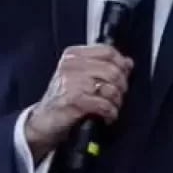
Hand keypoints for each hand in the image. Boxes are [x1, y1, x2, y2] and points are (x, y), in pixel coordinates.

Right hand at [24, 44, 132, 160]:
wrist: (43, 121)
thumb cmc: (64, 97)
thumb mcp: (82, 76)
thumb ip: (104, 66)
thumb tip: (129, 62)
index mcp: (74, 55)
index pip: (108, 51)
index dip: (121, 64)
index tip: (125, 74)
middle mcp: (71, 65)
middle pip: (113, 70)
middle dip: (122, 86)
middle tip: (119, 95)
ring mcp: (71, 83)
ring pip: (111, 88)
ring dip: (116, 101)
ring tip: (112, 107)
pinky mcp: (74, 101)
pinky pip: (104, 105)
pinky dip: (110, 112)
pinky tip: (108, 116)